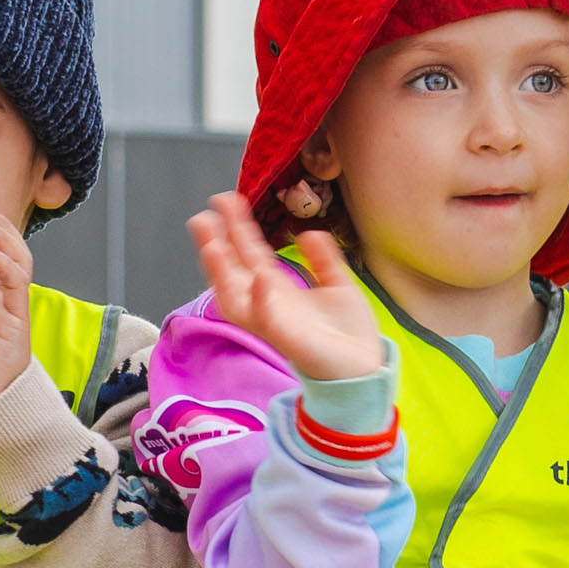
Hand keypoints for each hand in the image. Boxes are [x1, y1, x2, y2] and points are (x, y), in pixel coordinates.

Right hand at [186, 193, 386, 384]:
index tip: (226, 199)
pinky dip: (263, 299)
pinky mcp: (287, 339)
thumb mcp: (338, 284)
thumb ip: (323, 259)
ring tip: (212, 245)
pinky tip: (261, 277)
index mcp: (278, 289)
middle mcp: (267, 303)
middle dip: (215, 245)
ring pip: (235, 296)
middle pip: (232, 271)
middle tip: (202, 217)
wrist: (365, 368)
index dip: (237, 227)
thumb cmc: (347, 333)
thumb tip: (309, 232)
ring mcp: (273, 321)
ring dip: (221, 272)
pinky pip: (268, 319)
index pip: (249, 253)